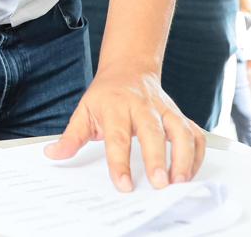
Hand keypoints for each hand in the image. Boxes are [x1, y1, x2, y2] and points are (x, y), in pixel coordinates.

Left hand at [44, 68, 204, 191]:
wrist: (129, 67)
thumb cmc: (106, 94)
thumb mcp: (84, 110)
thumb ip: (71, 136)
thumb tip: (52, 154)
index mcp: (116, 107)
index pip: (117, 137)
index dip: (120, 162)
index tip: (123, 184)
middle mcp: (142, 106)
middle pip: (153, 132)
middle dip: (158, 158)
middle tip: (160, 183)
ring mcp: (164, 109)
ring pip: (181, 130)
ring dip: (184, 156)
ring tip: (181, 180)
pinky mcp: (179, 114)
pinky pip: (195, 132)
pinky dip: (198, 152)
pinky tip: (191, 171)